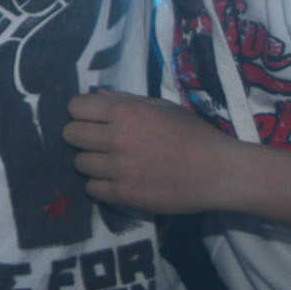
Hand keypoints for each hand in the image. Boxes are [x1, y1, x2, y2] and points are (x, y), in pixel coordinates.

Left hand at [64, 91, 243, 214]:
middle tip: (100, 142)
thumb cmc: (194, 135)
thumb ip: (126, 99)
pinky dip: (101, 185)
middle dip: (82, 136)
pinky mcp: (124, 195)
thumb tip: (96, 94)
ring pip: (79, 163)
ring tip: (113, 163)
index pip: (75, 107)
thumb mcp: (162, 107)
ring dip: (92, 162)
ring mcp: (119, 169)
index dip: (82, 112)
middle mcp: (117, 138)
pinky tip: (119, 181)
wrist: (220, 172)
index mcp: (126, 112)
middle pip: (70, 134)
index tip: (94, 119)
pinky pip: (92, 189)